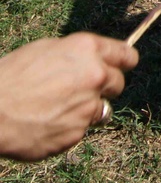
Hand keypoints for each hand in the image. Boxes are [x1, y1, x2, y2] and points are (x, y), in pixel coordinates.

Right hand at [0, 33, 137, 160]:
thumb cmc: (11, 76)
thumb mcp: (45, 49)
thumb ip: (76, 55)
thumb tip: (90, 60)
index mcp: (87, 49)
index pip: (126, 55)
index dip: (125, 62)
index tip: (123, 67)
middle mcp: (95, 76)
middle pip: (118, 83)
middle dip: (104, 87)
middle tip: (80, 90)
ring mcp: (88, 107)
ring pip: (101, 110)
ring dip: (87, 110)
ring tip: (57, 108)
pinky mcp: (77, 133)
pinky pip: (81, 130)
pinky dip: (68, 128)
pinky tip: (46, 123)